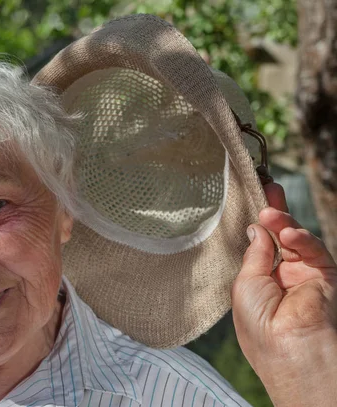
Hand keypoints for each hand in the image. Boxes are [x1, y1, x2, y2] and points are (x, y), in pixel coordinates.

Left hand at [232, 182, 336, 405]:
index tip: (252, 198)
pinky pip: (313, 249)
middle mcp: (281, 275)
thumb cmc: (259, 324)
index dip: (256, 223)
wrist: (290, 351)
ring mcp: (304, 274)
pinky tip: (288, 232)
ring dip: (282, 222)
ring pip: (295, 238)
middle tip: (265, 188)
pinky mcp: (325, 274)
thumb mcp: (245, 284)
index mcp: (258, 279)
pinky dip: (302, 238)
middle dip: (271, 211)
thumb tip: (255, 227)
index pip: (258, 244)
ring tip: (269, 212)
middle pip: (277, 235)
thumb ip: (254, 253)